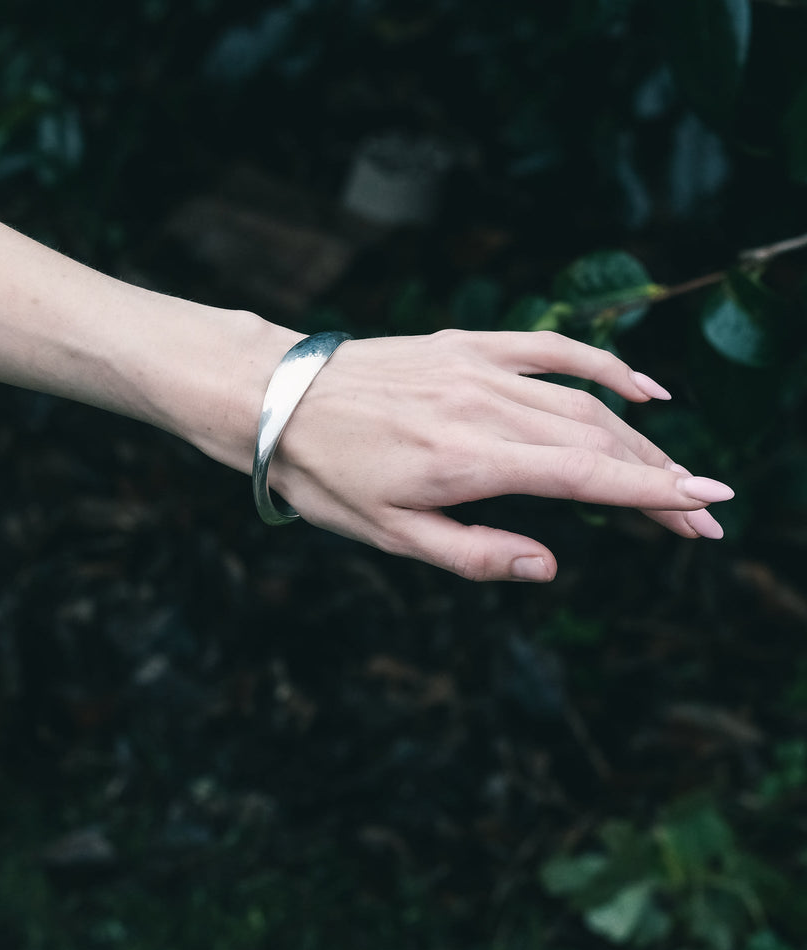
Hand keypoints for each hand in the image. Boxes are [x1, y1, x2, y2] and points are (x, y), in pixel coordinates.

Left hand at [268, 329, 732, 581]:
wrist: (278, 402)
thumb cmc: (327, 475)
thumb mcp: (389, 535)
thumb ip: (472, 554)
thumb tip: (547, 566)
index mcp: (467, 461)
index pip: (586, 479)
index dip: (655, 496)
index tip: (708, 511)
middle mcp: (484, 407)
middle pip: (598, 442)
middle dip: (660, 479)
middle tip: (704, 514)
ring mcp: (479, 368)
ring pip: (584, 401)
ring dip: (639, 439)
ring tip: (678, 473)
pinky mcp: (468, 345)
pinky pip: (553, 350)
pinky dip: (605, 366)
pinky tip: (642, 390)